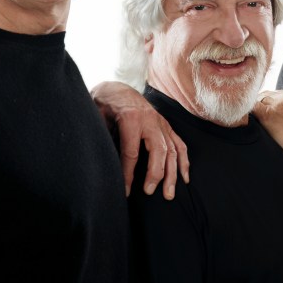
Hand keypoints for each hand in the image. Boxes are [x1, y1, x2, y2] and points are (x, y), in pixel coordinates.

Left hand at [91, 81, 188, 199]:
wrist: (118, 89)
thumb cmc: (106, 105)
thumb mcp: (98, 118)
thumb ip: (102, 137)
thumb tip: (101, 162)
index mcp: (131, 119)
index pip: (132, 152)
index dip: (128, 174)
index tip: (125, 190)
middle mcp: (150, 121)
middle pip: (158, 151)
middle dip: (156, 174)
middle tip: (149, 192)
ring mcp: (161, 123)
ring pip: (172, 150)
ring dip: (172, 173)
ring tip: (169, 193)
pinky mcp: (167, 126)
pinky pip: (180, 144)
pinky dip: (183, 161)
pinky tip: (184, 178)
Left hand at [253, 90, 282, 169]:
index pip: (277, 94)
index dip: (269, 103)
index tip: (267, 111)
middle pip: (266, 95)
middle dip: (262, 105)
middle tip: (258, 117)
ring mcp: (277, 105)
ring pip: (259, 101)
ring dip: (257, 111)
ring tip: (257, 123)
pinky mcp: (268, 115)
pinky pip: (253, 109)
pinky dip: (249, 114)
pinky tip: (249, 122)